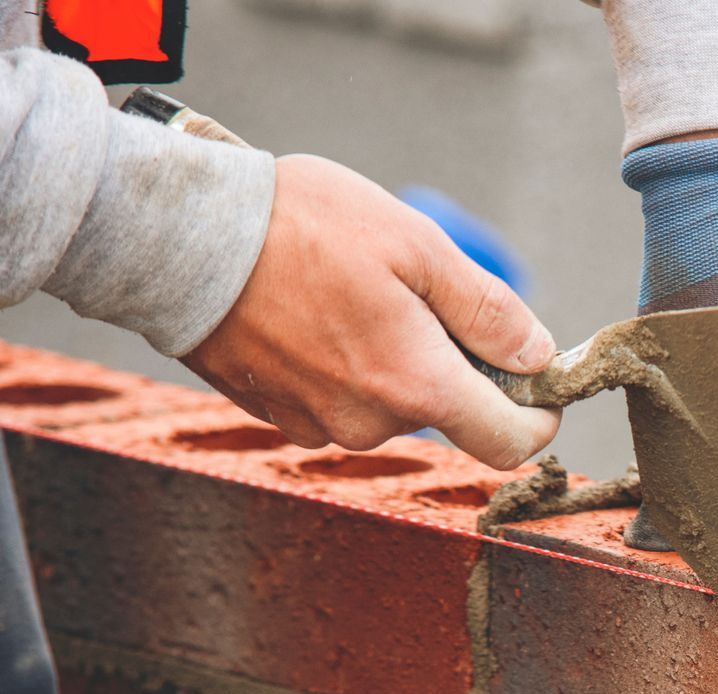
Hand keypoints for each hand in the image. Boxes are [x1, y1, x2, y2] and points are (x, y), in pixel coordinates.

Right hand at [185, 155, 559, 470]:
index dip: (536, 417)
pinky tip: (312, 312)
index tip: (539, 385)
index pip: (508, 442)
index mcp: (416, 387)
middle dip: (448, 362)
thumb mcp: (416, 247)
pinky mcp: (277, 417)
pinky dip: (341, 365)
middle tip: (417, 292)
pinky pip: (337, 400)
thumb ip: (487, 311)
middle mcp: (369, 424)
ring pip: (387, 404)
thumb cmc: (299, 227)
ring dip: (390, 359)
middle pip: (444, 412)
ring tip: (351, 292)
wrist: (178, 237)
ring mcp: (318, 426)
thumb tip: (538, 357)